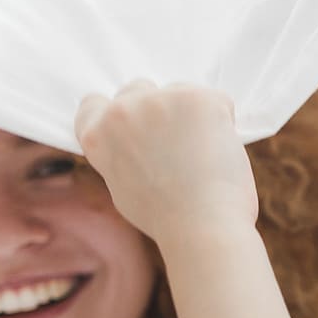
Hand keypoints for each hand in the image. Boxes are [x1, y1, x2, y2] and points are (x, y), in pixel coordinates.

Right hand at [74, 80, 258, 249]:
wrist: (202, 228)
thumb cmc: (167, 217)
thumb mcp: (124, 184)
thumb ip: (123, 152)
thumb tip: (139, 137)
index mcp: (97, 135)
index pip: (94, 103)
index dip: (118, 113)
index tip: (139, 129)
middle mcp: (121, 111)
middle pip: (139, 89)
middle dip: (158, 110)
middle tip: (178, 147)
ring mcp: (159, 100)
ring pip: (179, 92)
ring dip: (192, 114)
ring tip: (201, 157)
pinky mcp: (197, 98)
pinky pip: (217, 100)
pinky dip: (223, 122)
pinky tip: (219, 153)